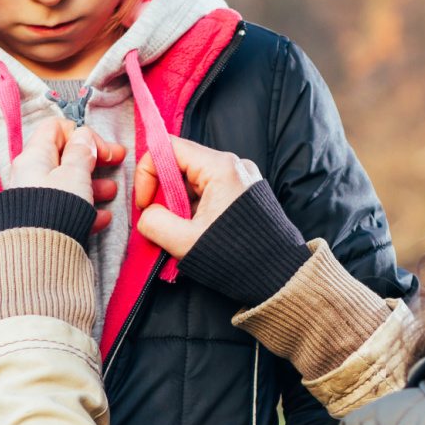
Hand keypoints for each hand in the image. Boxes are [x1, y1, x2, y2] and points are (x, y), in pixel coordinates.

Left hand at [9, 121, 124, 234]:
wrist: (38, 257)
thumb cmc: (55, 209)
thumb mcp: (75, 174)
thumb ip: (82, 152)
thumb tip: (83, 136)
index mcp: (34, 156)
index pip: (55, 128)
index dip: (82, 134)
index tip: (103, 148)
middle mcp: (30, 175)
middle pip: (64, 157)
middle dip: (93, 160)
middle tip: (116, 162)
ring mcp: (35, 199)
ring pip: (68, 184)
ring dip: (93, 185)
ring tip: (112, 192)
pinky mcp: (42, 221)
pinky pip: (65, 209)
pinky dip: (85, 209)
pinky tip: (102, 218)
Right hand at [133, 136, 262, 258]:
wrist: (279, 276)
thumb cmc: (237, 257)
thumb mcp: (185, 242)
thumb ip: (154, 222)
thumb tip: (147, 215)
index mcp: (220, 167)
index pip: (168, 148)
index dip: (147, 174)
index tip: (145, 205)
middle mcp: (232, 165)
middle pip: (179, 164)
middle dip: (162, 193)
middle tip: (160, 222)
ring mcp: (240, 178)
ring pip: (191, 180)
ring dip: (176, 204)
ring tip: (180, 232)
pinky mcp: (243, 193)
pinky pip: (207, 191)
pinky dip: (192, 209)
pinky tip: (194, 231)